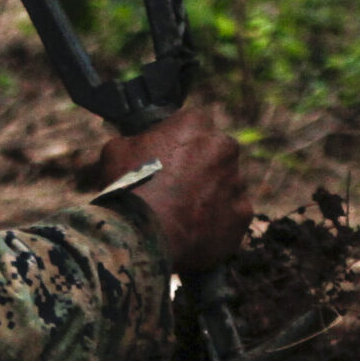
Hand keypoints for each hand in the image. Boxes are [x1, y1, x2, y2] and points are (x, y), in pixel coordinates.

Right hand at [83, 106, 250, 274]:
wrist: (140, 237)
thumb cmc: (126, 189)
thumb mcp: (117, 149)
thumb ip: (138, 140)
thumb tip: (139, 144)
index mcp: (195, 123)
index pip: (190, 126)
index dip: (175, 144)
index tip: (164, 161)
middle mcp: (224, 147)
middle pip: (214, 154)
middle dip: (198, 169)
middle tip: (174, 190)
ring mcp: (237, 182)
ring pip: (225, 186)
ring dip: (209, 196)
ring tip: (182, 216)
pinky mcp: (242, 215)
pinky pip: (230, 217)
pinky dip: (216, 224)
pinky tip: (193, 233)